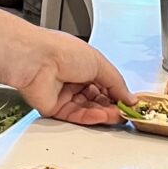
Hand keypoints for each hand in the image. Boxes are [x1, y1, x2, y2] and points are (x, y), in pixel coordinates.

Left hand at [7, 30, 132, 127]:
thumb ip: (117, 83)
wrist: (36, 60)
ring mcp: (63, 95)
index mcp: (82, 65)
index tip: (130, 103)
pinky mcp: (54, 108)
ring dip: (104, 113)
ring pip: (88, 110)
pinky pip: (75, 116)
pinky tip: (102, 116)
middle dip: (112, 106)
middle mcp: (72, 80)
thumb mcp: (99, 63)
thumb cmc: (60, 50)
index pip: (105, 84)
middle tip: (125, 112)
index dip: (118, 94)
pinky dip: (90, 118)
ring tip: (117, 115)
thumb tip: (130, 97)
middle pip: (97, 99)